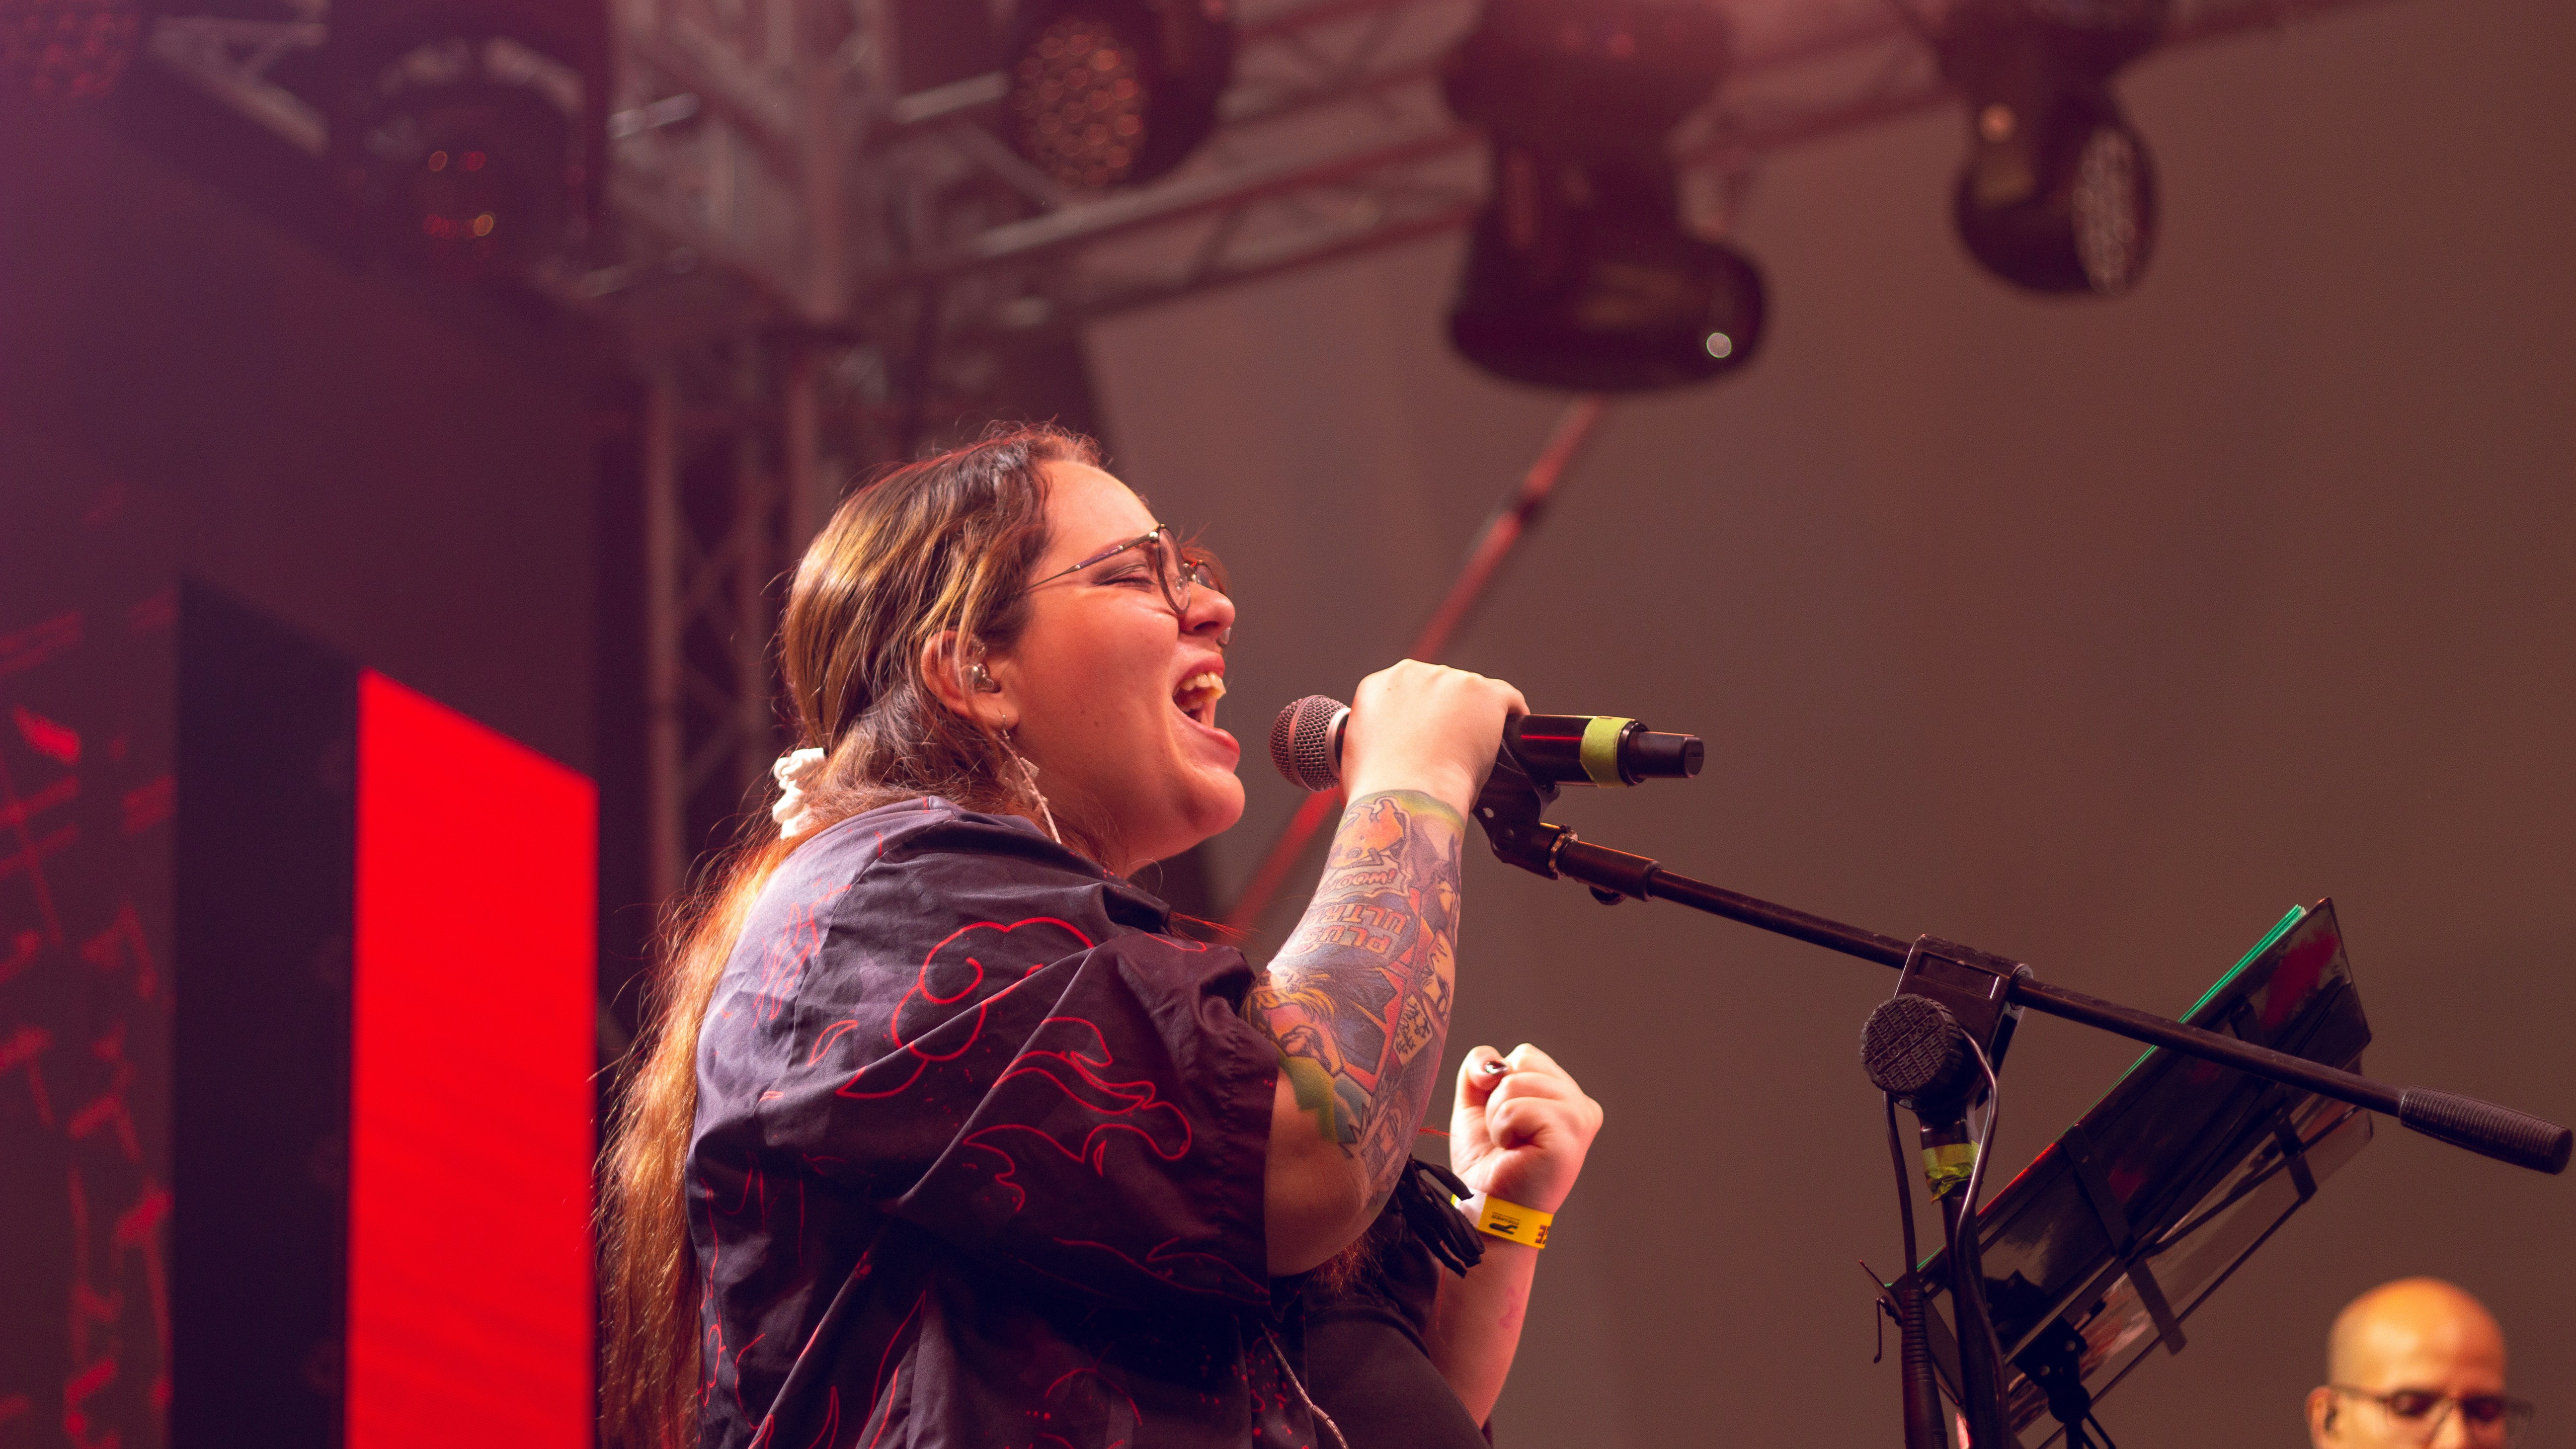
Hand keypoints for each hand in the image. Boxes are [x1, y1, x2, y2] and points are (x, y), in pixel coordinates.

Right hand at [1339, 661, 1526, 818]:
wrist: (1407, 794)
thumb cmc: (1381, 787)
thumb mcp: (1360, 755)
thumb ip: (1378, 740)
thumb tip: (1393, 754)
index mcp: (1378, 687)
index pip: (1409, 692)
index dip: (1422, 715)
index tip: (1430, 735)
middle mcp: (1412, 674)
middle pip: (1441, 688)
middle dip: (1449, 714)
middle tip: (1453, 748)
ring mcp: (1450, 680)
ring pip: (1473, 695)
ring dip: (1477, 716)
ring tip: (1477, 750)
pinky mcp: (1484, 693)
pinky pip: (1507, 697)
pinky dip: (1511, 714)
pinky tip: (1513, 734)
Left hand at [1450, 1044, 1602, 1216]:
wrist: (1489, 1207)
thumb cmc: (1487, 1162)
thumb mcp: (1476, 1103)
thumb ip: (1480, 1068)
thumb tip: (1492, 1064)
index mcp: (1566, 1094)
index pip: (1526, 1055)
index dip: (1499, 1083)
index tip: (1505, 1121)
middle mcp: (1581, 1104)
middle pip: (1523, 1061)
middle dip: (1498, 1098)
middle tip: (1508, 1136)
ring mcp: (1579, 1118)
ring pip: (1516, 1082)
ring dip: (1497, 1116)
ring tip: (1511, 1145)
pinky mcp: (1569, 1134)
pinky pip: (1515, 1107)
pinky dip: (1502, 1129)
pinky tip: (1515, 1152)